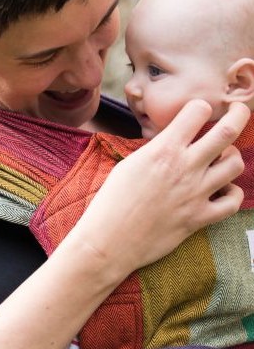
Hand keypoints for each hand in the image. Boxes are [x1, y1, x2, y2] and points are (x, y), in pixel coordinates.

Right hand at [71, 100, 248, 275]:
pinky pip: (233, 201)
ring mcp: (196, 193)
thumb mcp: (128, 165)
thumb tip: (170, 144)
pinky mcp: (199, 218)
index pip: (198, 111)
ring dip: (231, 156)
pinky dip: (232, 193)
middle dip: (239, 114)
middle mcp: (185, 167)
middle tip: (238, 110)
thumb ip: (155, 151)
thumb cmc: (110, 203)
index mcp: (163, 150)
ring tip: (221, 158)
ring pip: (235, 164)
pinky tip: (221, 190)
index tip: (199, 111)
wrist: (108, 240)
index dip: (200, 108)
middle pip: (228, 130)